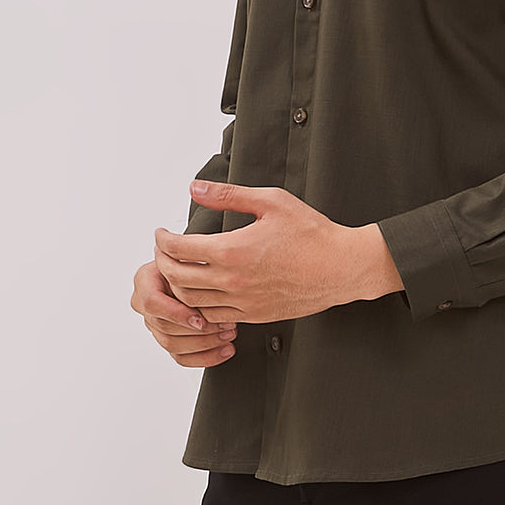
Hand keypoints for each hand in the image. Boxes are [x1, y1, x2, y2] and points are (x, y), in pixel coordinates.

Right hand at [130, 258, 236, 367]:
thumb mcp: (190, 256)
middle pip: (165, 328)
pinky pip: (181, 357)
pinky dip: (205, 357)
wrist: (194, 267)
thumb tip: (203, 282)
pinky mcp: (167, 338)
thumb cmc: (193, 258)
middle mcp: (144, 303)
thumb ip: (190, 268)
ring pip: (173, 345)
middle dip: (199, 331)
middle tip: (225, 326)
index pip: (153, 303)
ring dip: (205, 344)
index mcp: (145, 280)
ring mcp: (155, 323)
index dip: (177, 313)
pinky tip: (224, 350)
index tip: (200, 319)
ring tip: (228, 334)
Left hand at [152, 180, 402, 323]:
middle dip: (163, 262)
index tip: (161, 233)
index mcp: (233, 251)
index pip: (179, 248)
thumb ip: (229, 195)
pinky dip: (200, 306)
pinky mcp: (254, 316)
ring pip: (192, 302)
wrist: (342, 267)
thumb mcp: (271, 202)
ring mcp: (243, 303)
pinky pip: (214, 316)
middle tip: (163, 251)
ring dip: (178, 287)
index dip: (163, 240)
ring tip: (180, 270)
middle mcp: (232, 281)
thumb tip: (196, 188)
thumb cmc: (312, 233)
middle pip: (178, 278)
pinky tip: (204, 291)